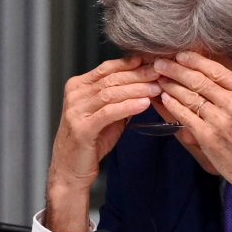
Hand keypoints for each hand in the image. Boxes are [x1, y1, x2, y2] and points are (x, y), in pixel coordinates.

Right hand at [45, 55, 160, 231]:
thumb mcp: (107, 114)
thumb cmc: (91, 142)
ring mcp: (76, 110)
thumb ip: (120, 98)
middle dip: (139, 75)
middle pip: (112, 78)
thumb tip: (145, 82)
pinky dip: (128, 106)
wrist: (71, 169)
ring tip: (157, 88)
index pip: (109, 68)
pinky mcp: (81, 128)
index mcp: (79, 86)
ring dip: (137, 89)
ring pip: (111, 93)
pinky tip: (144, 104)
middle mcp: (75, 94)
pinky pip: (109, 112)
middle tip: (160, 73)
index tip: (154, 62)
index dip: (132, 64)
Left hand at [153, 51, 231, 231]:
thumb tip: (219, 79)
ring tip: (158, 79)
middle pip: (199, 80)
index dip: (194, 60)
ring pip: (189, 96)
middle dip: (176, 69)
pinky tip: (164, 99)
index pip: (216, 70)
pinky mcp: (208, 137)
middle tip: (160, 63)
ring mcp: (220, 120)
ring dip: (170, 85)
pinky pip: (185, 116)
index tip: (180, 55)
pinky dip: (172, 106)